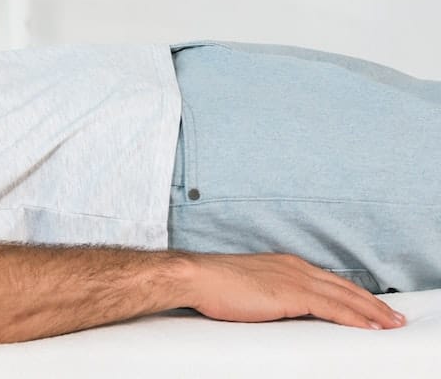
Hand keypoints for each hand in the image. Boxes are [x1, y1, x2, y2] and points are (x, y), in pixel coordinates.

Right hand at [180, 251, 406, 329]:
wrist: (197, 277)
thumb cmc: (214, 284)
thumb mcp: (251, 286)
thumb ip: (272, 293)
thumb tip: (282, 308)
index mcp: (285, 264)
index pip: (329, 281)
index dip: (354, 295)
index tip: (371, 306)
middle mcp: (295, 268)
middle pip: (344, 288)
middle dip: (372, 303)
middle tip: (394, 317)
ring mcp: (295, 279)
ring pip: (345, 297)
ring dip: (372, 312)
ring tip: (391, 323)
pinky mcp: (293, 294)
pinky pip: (333, 308)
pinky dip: (355, 317)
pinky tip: (369, 326)